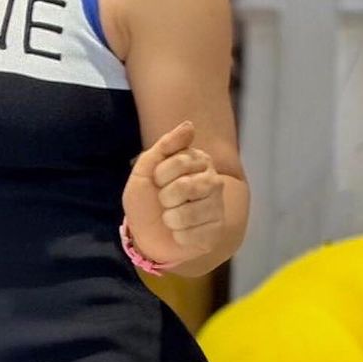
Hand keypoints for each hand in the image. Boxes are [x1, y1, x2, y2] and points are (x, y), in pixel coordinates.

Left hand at [121, 120, 225, 263]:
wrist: (146, 234)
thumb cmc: (146, 199)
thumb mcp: (144, 170)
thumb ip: (166, 146)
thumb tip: (189, 125)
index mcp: (198, 160)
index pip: (180, 161)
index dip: (160, 175)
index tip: (157, 181)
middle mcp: (214, 181)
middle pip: (186, 187)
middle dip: (165, 197)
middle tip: (164, 201)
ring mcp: (217, 207)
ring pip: (189, 214)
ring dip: (170, 219)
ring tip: (171, 217)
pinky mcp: (216, 231)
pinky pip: (194, 235)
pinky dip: (179, 236)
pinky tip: (180, 232)